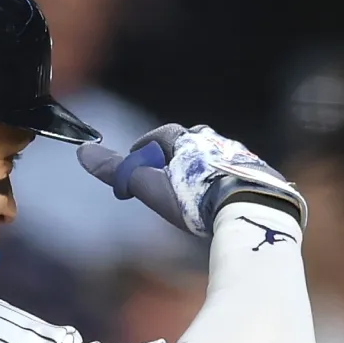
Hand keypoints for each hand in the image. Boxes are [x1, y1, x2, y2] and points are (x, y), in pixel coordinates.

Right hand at [78, 124, 305, 235]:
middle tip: (171, 173)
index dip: (148, 146)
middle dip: (180, 154)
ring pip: (218, 156)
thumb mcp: (150, 186)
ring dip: (207, 168)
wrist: (248, 207)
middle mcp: (216, 141)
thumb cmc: (195, 198)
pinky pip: (242, 174)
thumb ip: (117, 172)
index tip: (140, 160)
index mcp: (187, 140)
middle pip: (193, 141)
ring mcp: (241, 156)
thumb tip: (81, 153)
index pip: (162, 134)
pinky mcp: (262, 174)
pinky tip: (229, 200)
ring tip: (200, 189)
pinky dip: (231, 182)